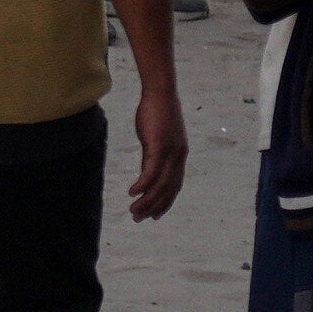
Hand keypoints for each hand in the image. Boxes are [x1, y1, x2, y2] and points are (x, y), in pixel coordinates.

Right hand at [130, 84, 186, 221]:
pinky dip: (143, 184)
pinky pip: (151, 171)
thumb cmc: (156, 111)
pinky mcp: (160, 146)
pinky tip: (132, 192)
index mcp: (179, 156)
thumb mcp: (155, 137)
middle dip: (154, 207)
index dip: (165, 202)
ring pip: (160, 184)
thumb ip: (152, 155)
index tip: (155, 215)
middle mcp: (178, 157)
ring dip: (147, 201)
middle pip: (168, 190)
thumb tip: (146, 170)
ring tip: (133, 211)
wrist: (160, 93)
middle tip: (139, 218)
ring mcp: (171, 153)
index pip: (174, 185)